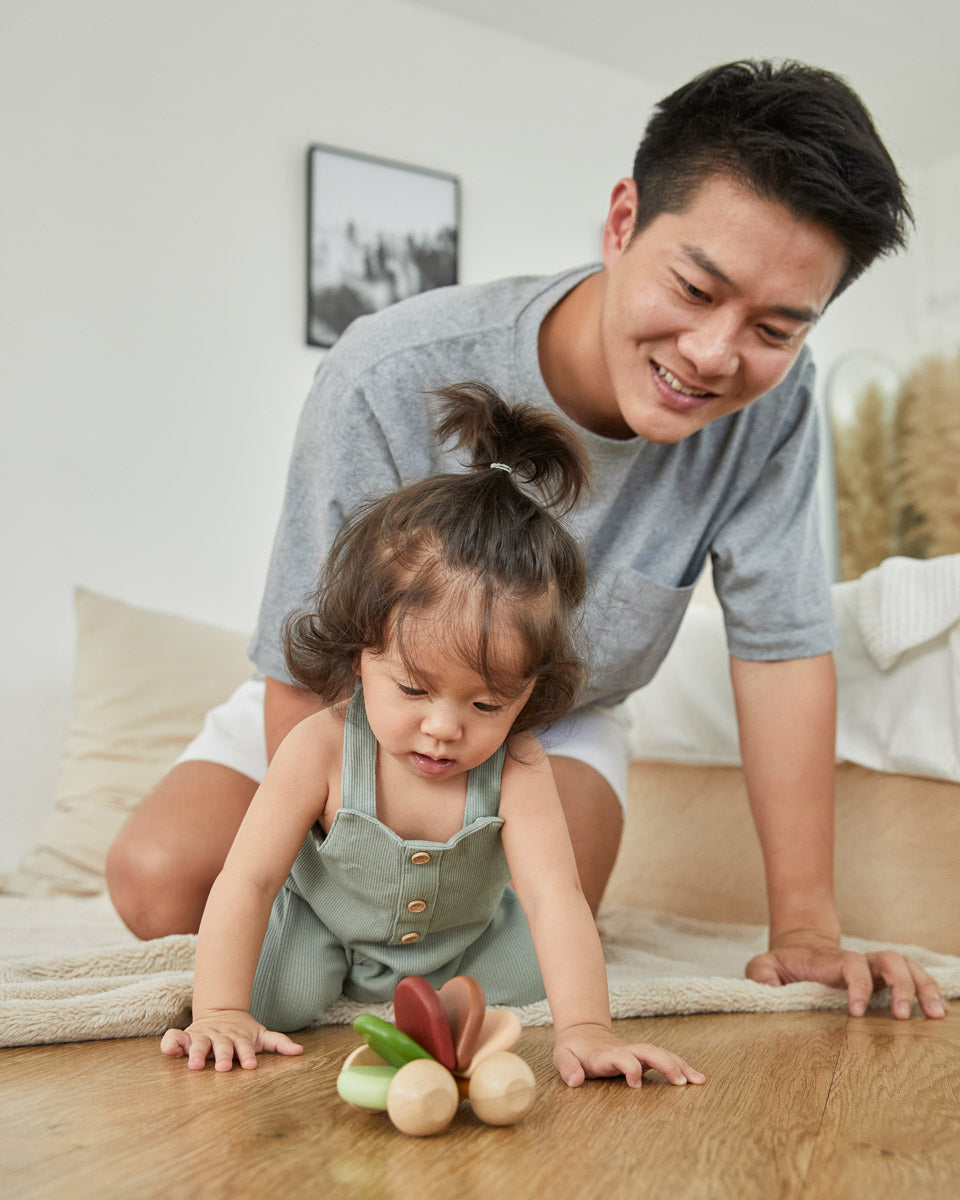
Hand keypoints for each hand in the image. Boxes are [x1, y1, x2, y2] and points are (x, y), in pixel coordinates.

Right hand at [161, 1010, 303, 1070]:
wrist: (222, 1013)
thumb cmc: (242, 1033)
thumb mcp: (261, 1035)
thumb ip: (278, 1042)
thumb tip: (300, 1051)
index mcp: (238, 1039)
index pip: (244, 1048)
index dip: (247, 1056)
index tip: (252, 1065)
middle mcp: (220, 1038)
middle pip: (222, 1047)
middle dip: (223, 1056)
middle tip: (223, 1067)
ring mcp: (202, 1037)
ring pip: (198, 1044)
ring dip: (195, 1054)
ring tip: (193, 1065)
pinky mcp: (185, 1038)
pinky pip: (173, 1039)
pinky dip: (170, 1043)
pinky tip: (168, 1051)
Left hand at [554, 1022, 705, 1088]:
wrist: (583, 1032)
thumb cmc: (573, 1049)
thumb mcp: (562, 1057)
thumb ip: (567, 1068)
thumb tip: (575, 1081)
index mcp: (607, 1053)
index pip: (623, 1057)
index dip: (630, 1068)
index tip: (635, 1084)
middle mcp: (626, 1050)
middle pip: (649, 1051)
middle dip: (666, 1064)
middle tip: (681, 1082)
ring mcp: (636, 1052)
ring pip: (661, 1054)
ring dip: (680, 1066)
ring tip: (699, 1081)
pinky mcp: (643, 1057)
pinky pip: (665, 1060)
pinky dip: (681, 1067)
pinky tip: (697, 1078)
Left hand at [746, 930, 946, 1018]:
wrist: (801, 949)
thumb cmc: (784, 964)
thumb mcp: (764, 966)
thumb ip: (761, 975)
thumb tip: (768, 989)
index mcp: (833, 961)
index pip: (853, 965)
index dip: (858, 985)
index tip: (856, 1012)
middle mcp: (861, 961)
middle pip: (891, 960)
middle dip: (902, 985)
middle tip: (904, 1017)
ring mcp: (876, 968)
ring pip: (909, 966)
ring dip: (924, 988)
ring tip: (935, 1016)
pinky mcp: (886, 979)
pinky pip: (914, 978)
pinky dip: (929, 991)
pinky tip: (938, 1013)